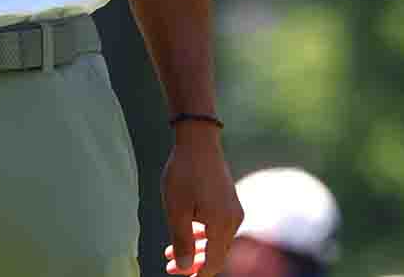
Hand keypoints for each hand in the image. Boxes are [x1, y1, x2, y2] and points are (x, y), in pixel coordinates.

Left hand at [160, 126, 241, 275]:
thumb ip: (181, 241)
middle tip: (170, 266)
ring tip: (170, 252)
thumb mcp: (176, 210)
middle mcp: (233, 219)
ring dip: (195, 249)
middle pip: (217, 254)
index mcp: (222, 224)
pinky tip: (186, 232)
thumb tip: (184, 267)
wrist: (198, 141)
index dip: (196, 274)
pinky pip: (218, 226)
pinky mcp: (229, 201)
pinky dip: (202, 234)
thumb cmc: (184, 173)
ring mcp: (233, 209)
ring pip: (217, 240)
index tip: (178, 276)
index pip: (214, 263)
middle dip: (193, 263)